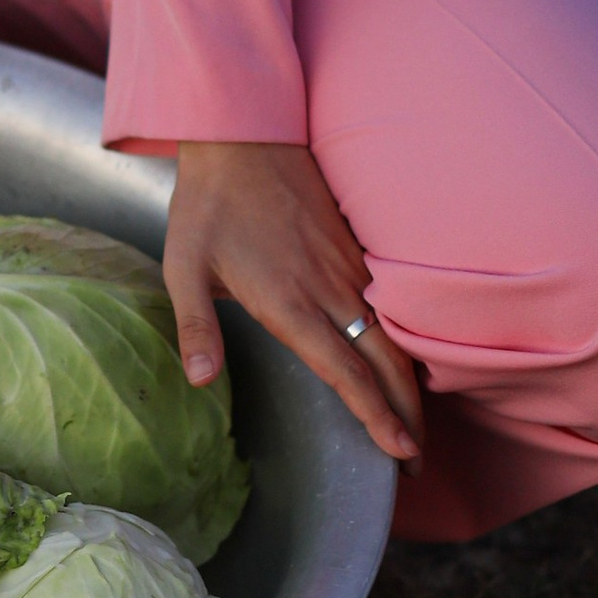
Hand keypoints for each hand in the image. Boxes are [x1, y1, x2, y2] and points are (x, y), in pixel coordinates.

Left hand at [163, 141, 421, 465]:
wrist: (244, 136)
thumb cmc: (208, 206)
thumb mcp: (184, 267)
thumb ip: (196, 326)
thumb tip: (199, 380)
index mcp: (289, 303)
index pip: (346, 372)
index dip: (376, 416)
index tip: (399, 451)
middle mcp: (329, 289)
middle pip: (385, 363)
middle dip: (406, 415)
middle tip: (413, 461)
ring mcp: (348, 268)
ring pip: (393, 337)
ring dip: (409, 384)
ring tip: (413, 426)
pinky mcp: (354, 250)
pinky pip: (389, 306)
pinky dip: (402, 344)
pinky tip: (401, 366)